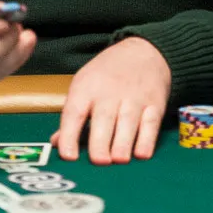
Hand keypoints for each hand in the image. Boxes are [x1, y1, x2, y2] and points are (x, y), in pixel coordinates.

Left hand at [50, 37, 170, 164]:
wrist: (143, 51)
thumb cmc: (107, 74)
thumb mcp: (84, 85)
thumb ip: (72, 116)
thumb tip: (56, 143)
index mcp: (86, 87)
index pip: (74, 112)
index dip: (69, 134)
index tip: (68, 156)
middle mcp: (110, 92)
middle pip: (103, 119)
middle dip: (101, 142)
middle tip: (99, 161)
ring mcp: (134, 97)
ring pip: (128, 122)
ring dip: (123, 143)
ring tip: (118, 160)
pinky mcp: (155, 103)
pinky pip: (151, 124)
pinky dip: (147, 140)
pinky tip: (141, 154)